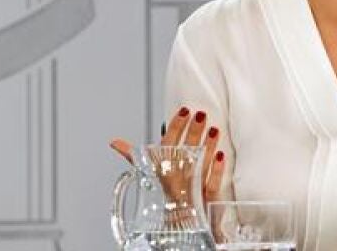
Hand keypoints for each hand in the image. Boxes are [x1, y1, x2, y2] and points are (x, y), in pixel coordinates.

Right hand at [109, 106, 225, 204]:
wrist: (179, 225)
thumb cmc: (168, 196)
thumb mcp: (149, 175)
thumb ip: (136, 157)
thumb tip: (115, 142)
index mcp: (161, 174)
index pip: (165, 147)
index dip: (175, 127)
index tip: (183, 111)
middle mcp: (175, 182)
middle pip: (184, 154)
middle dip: (192, 133)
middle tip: (200, 115)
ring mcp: (191, 191)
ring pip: (199, 166)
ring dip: (207, 147)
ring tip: (213, 128)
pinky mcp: (206, 200)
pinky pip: (210, 186)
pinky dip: (216, 171)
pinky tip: (221, 155)